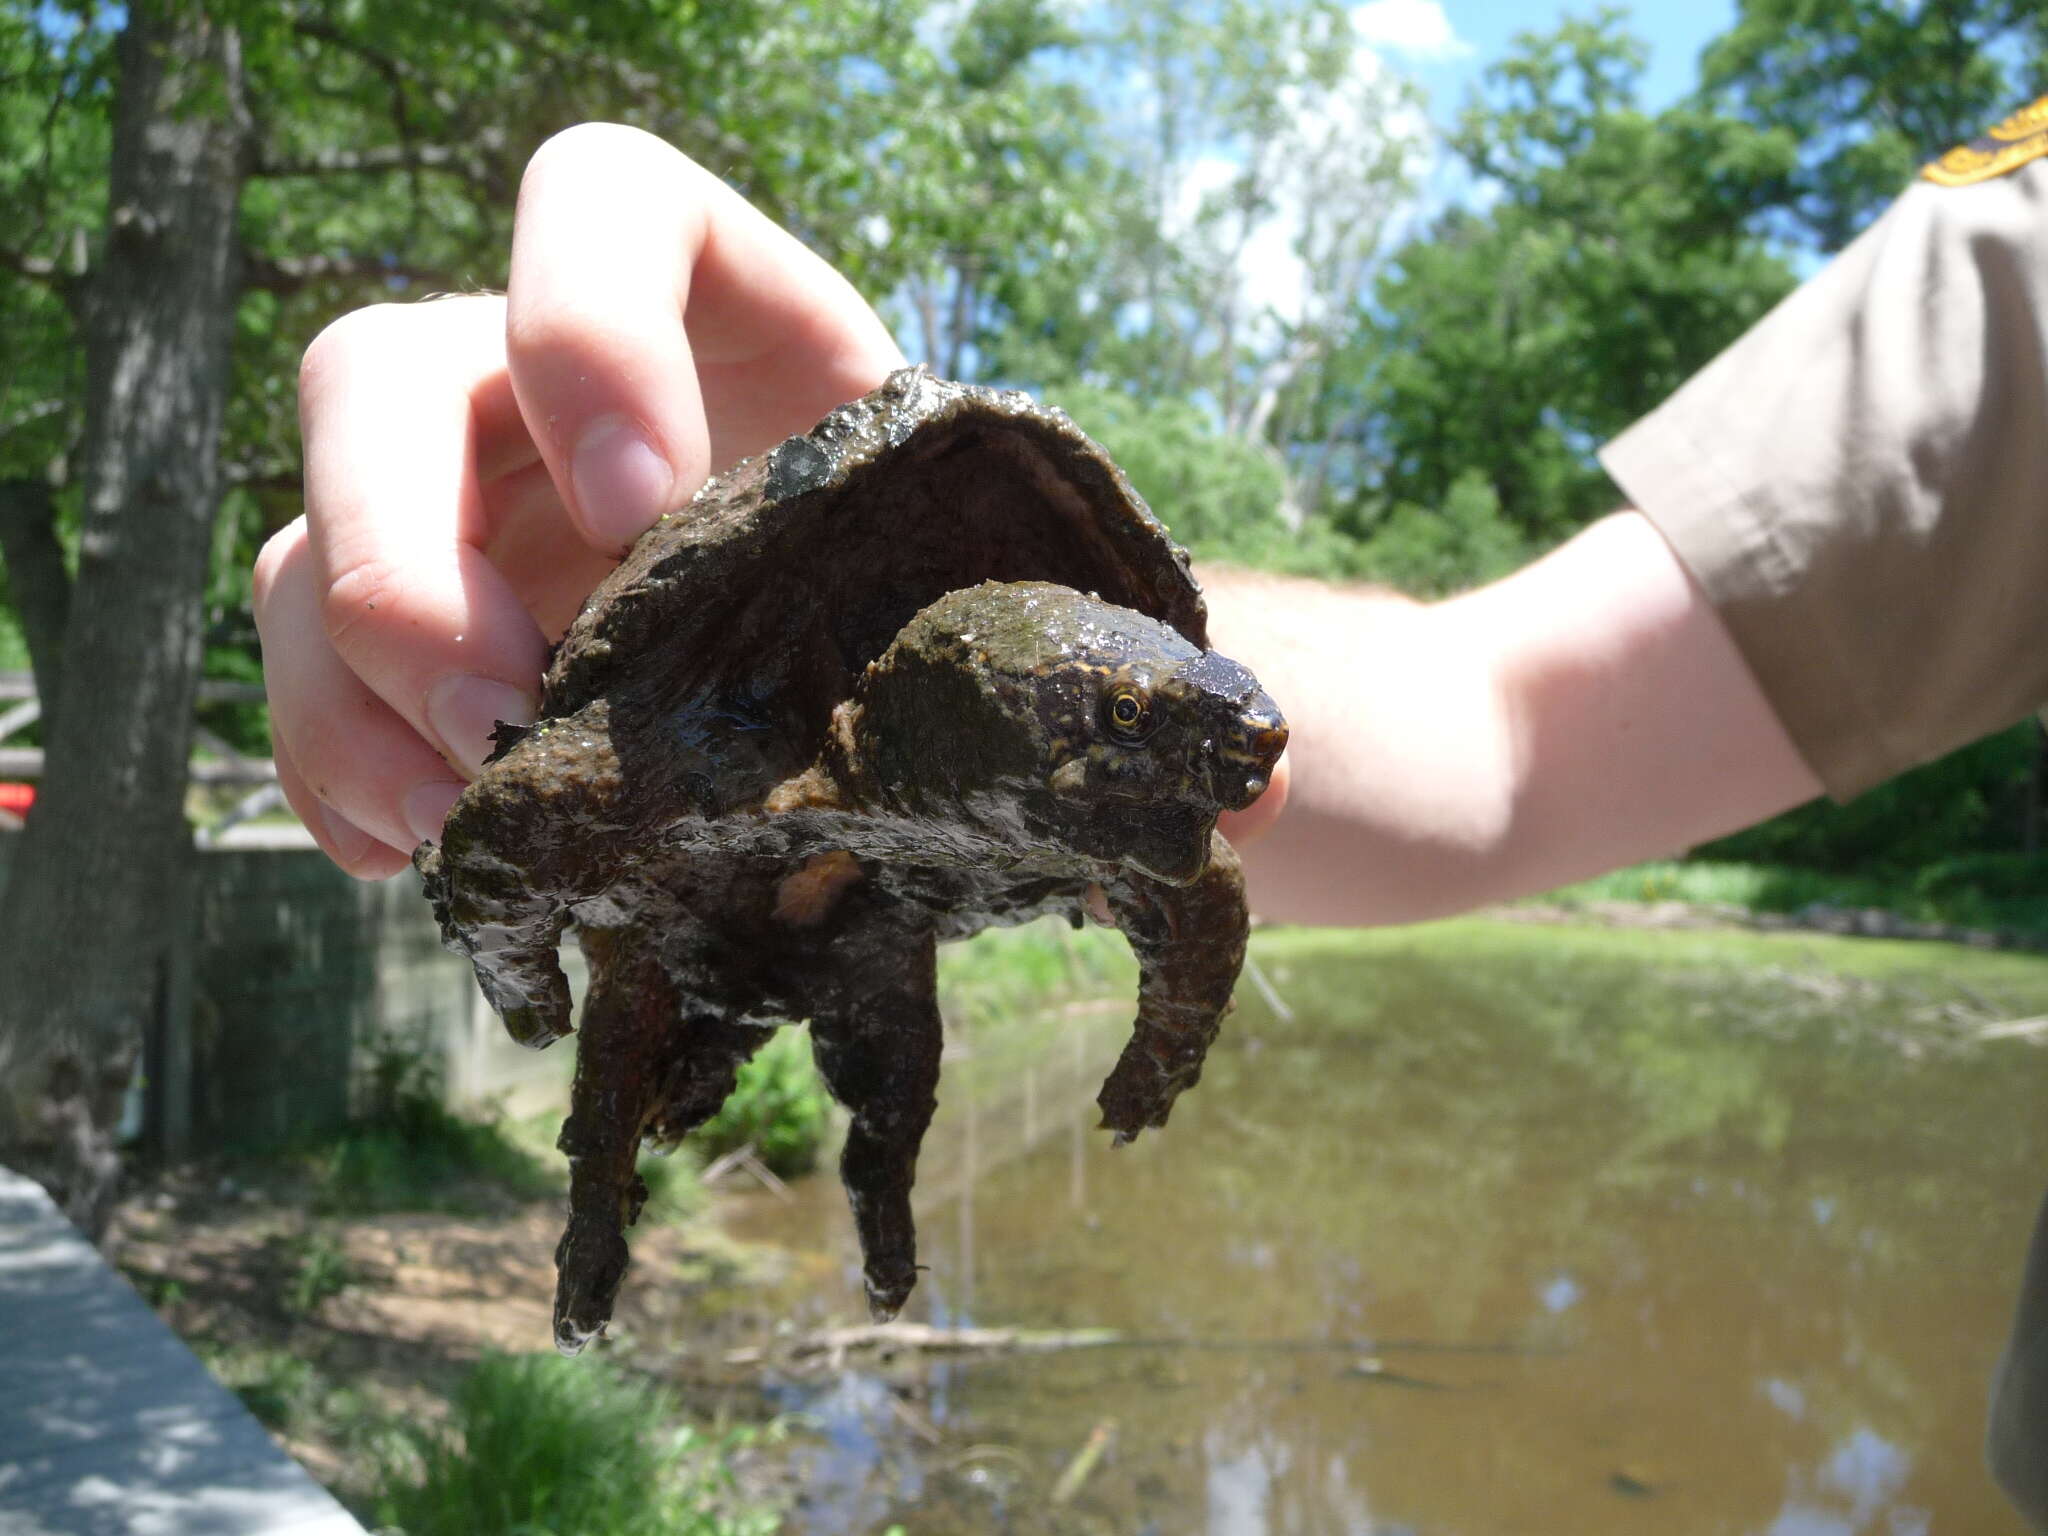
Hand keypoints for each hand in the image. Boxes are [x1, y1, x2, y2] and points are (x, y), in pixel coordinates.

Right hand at [254, 123, 904, 876]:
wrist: (867, 666)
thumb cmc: (932, 572)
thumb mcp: (964, 536)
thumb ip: (972, 547)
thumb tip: (1107, 673)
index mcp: (699, 299)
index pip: (594, 199)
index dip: (585, 325)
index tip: (645, 507)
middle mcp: (537, 379)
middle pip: (372, 376)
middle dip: (407, 555)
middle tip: (505, 712)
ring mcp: (454, 502)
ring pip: (305, 544)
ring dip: (355, 695)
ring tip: (465, 823)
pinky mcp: (416, 626)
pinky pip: (309, 679)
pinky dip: (342, 771)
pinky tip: (422, 853)